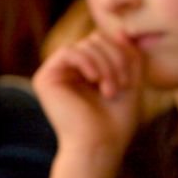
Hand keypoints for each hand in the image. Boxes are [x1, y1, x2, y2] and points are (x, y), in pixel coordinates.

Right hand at [33, 30, 142, 159]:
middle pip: (95, 39)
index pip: (105, 43)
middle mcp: (70, 71)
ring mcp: (56, 74)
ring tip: (111, 90)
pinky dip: (87, 62)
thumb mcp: (131, 82)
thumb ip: (129, 56)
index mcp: (88, 71)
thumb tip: (120, 30)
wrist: (100, 146)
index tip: (132, 81)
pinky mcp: (45, 79)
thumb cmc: (116, 122)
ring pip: (85, 45)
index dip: (122, 54)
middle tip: (122, 85)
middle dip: (115, 58)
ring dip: (105, 65)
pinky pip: (69, 51)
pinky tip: (95, 80)